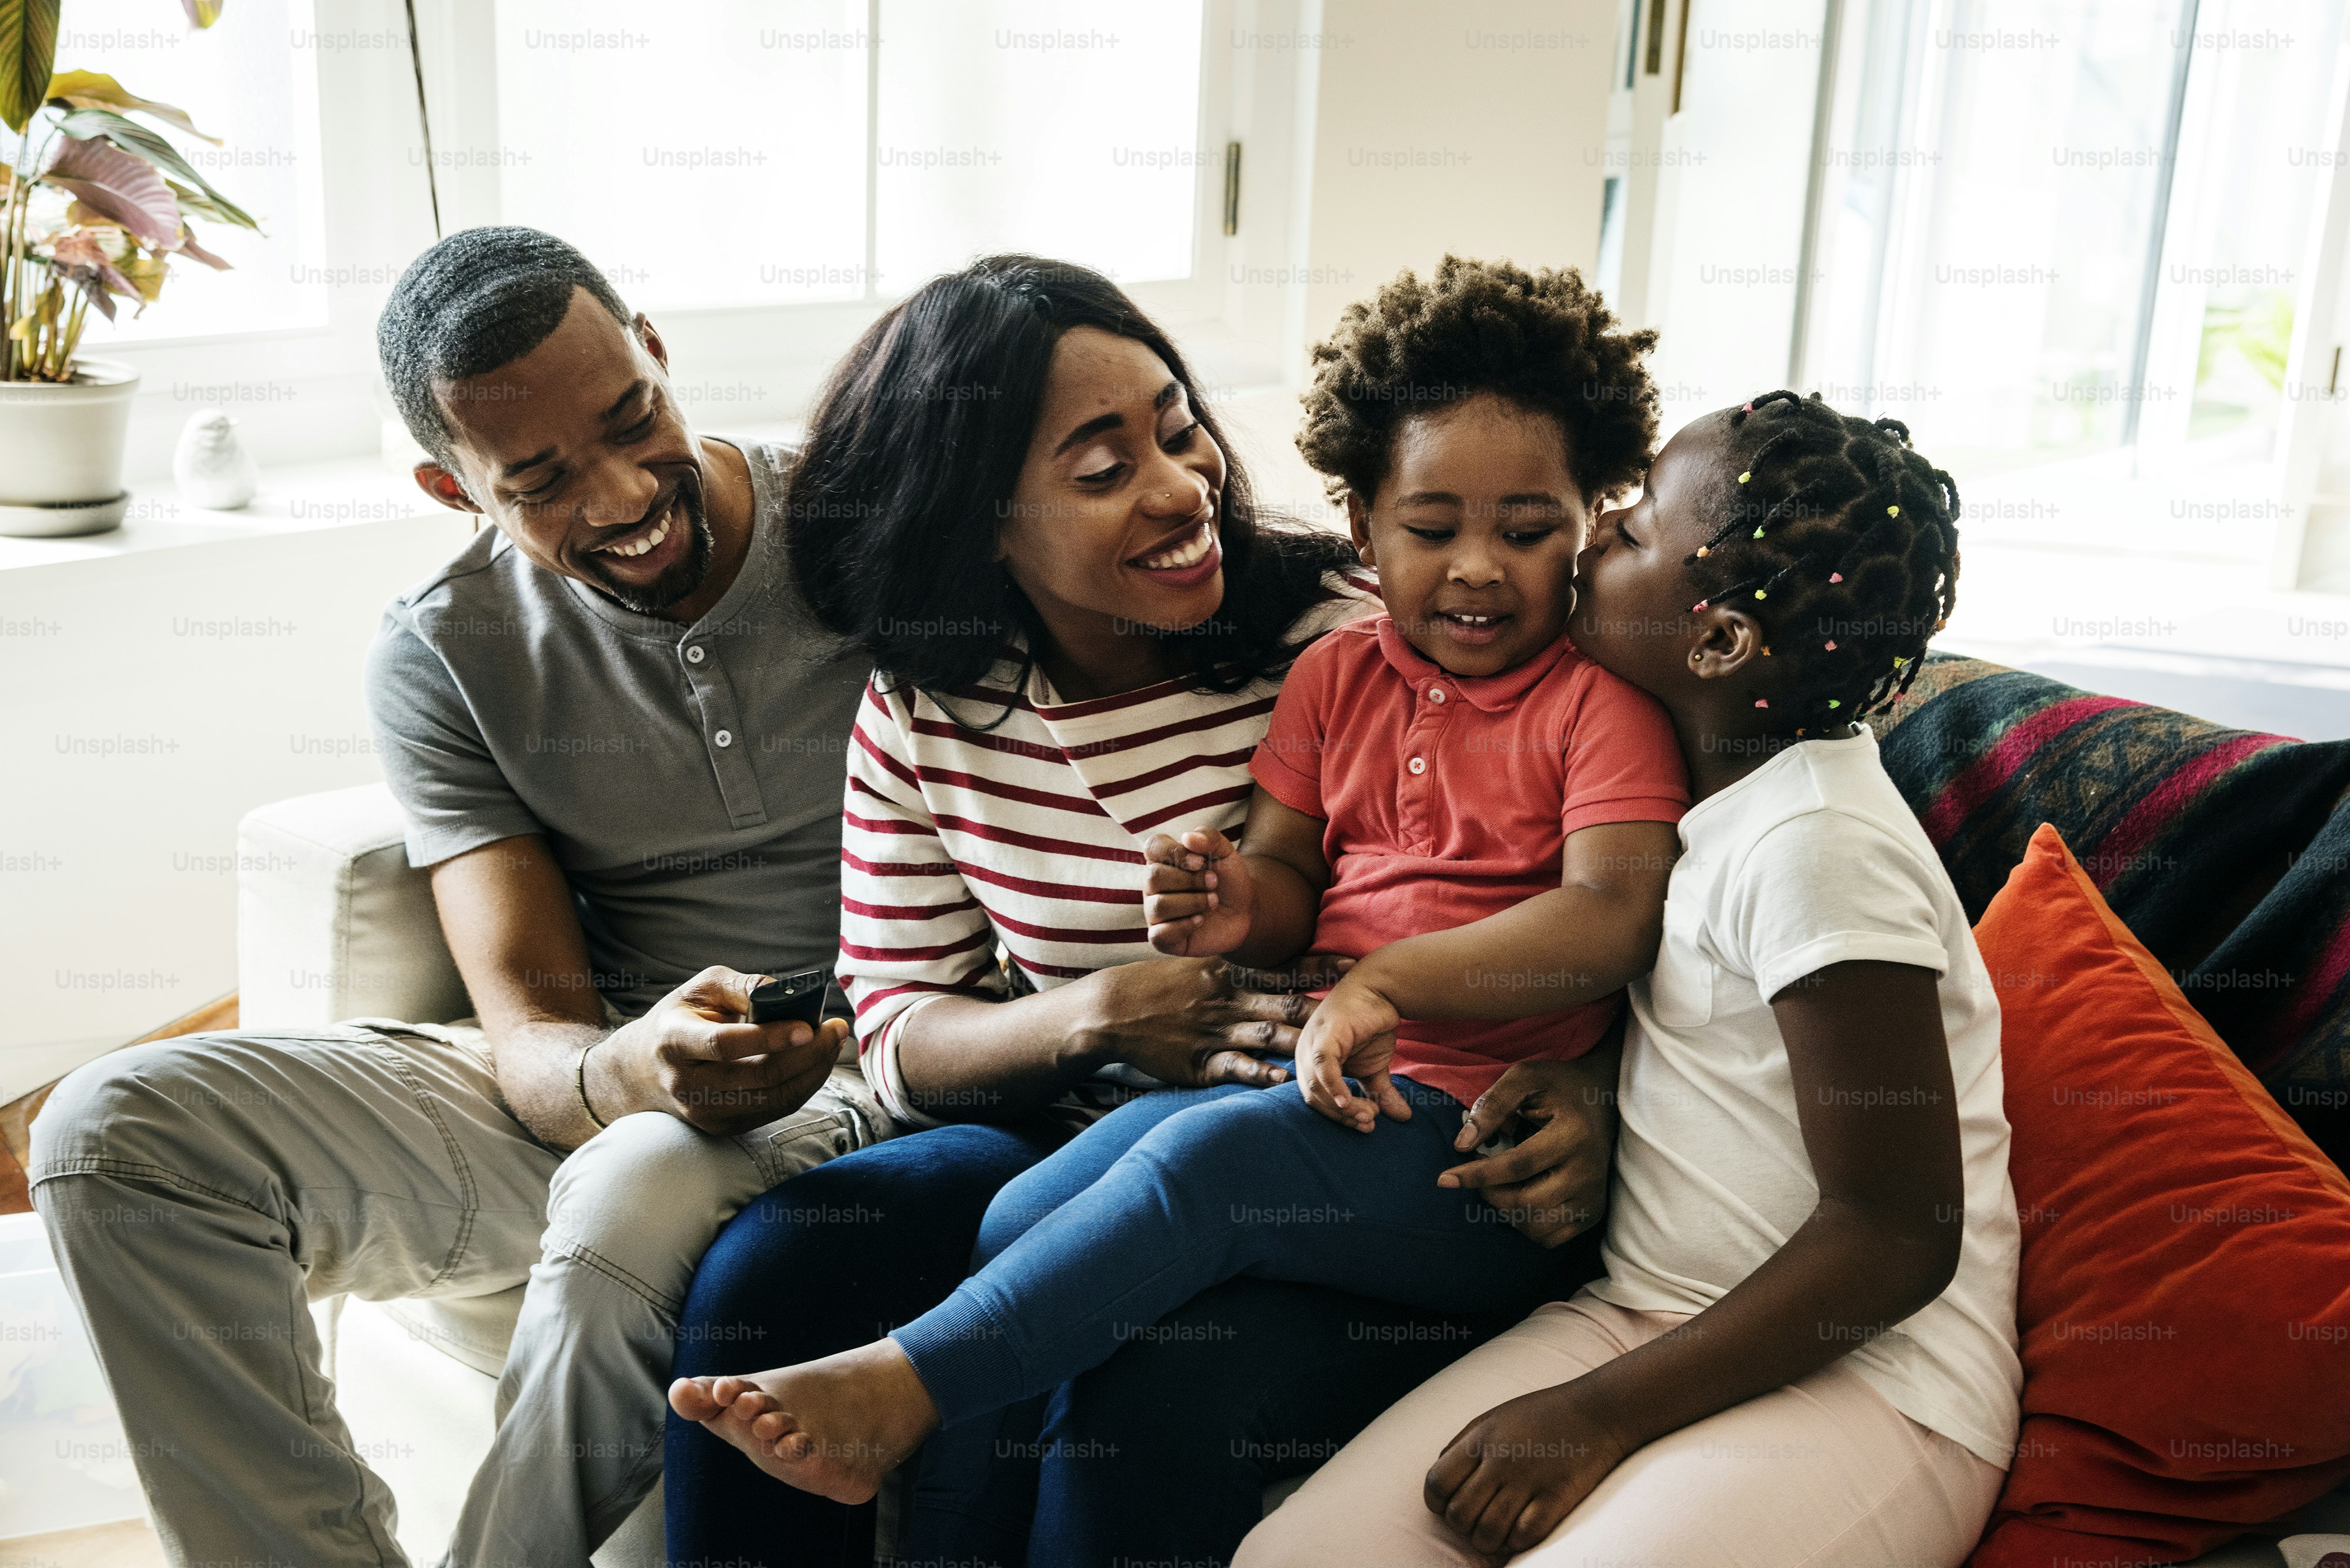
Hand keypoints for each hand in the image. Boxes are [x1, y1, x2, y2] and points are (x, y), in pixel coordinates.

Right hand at [594, 966, 845, 1135]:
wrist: (643, 1069)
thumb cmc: (681, 1017)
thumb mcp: (703, 987)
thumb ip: (743, 985)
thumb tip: (787, 992)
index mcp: (674, 1041)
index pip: (725, 1045)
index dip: (769, 1038)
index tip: (809, 1027)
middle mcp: (685, 1083)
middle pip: (758, 1077)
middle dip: (807, 1054)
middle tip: (836, 1029)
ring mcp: (703, 1112)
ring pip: (772, 1099)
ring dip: (813, 1072)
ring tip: (833, 1042)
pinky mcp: (722, 1127)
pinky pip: (774, 1110)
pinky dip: (803, 1087)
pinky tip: (817, 1062)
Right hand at [1082, 954, 1353, 1088]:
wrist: (1112, 1010)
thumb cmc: (1159, 988)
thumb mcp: (1199, 969)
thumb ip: (1237, 974)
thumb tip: (1275, 975)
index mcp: (1230, 974)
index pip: (1284, 969)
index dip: (1320, 967)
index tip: (1353, 963)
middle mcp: (1229, 1000)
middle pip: (1286, 1003)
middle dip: (1326, 1008)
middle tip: (1364, 1013)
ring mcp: (1215, 1031)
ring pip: (1268, 1036)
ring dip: (1304, 1045)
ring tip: (1338, 1054)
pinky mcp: (1199, 1062)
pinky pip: (1235, 1067)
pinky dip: (1260, 1073)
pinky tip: (1284, 1081)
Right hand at [1142, 828, 1253, 955]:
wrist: (1245, 911)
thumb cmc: (1228, 880)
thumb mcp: (1226, 853)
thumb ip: (1209, 838)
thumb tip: (1187, 837)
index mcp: (1163, 860)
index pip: (1152, 848)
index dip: (1174, 853)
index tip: (1201, 861)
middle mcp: (1153, 886)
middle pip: (1153, 877)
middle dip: (1189, 880)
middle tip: (1213, 883)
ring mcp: (1155, 913)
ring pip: (1158, 906)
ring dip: (1192, 902)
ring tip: (1212, 902)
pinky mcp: (1163, 938)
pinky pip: (1159, 934)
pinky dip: (1183, 926)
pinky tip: (1200, 920)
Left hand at [1294, 969, 1410, 1131]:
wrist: (1382, 991)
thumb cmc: (1372, 1026)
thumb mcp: (1376, 1066)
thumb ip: (1380, 1092)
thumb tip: (1403, 1118)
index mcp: (1310, 1063)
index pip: (1317, 1101)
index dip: (1340, 1118)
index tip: (1366, 1126)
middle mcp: (1304, 1054)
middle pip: (1314, 1099)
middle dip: (1342, 1116)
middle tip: (1368, 1124)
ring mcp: (1310, 1043)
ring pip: (1317, 1087)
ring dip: (1344, 1107)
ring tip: (1369, 1114)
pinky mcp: (1323, 1035)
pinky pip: (1323, 1067)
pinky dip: (1334, 1088)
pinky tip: (1348, 1103)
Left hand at [1423, 1381, 1633, 1555]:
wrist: (1599, 1410)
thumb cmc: (1542, 1414)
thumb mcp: (1493, 1417)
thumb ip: (1462, 1446)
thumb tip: (1438, 1481)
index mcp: (1481, 1438)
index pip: (1437, 1482)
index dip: (1437, 1502)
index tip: (1448, 1505)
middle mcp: (1501, 1460)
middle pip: (1459, 1514)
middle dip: (1463, 1525)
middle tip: (1477, 1520)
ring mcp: (1529, 1480)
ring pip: (1488, 1533)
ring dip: (1488, 1540)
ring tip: (1497, 1531)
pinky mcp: (1557, 1498)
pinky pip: (1524, 1537)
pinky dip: (1518, 1541)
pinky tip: (1521, 1530)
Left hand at [1437, 1054, 1618, 1246]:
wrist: (1602, 1097)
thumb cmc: (1558, 1086)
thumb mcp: (1524, 1078)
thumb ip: (1493, 1106)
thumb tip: (1462, 1144)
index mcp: (1572, 1136)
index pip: (1517, 1167)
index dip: (1477, 1175)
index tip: (1444, 1179)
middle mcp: (1587, 1172)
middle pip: (1526, 1202)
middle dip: (1489, 1193)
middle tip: (1474, 1174)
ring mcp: (1593, 1196)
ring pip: (1537, 1227)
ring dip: (1506, 1212)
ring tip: (1499, 1185)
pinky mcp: (1593, 1211)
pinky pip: (1552, 1237)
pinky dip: (1527, 1224)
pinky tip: (1520, 1198)